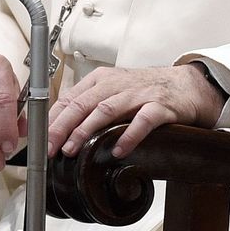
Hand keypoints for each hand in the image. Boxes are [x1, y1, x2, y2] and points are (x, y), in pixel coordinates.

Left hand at [46, 64, 225, 158]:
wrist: (188, 86)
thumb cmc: (147, 91)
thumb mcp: (114, 92)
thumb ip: (91, 105)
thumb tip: (60, 129)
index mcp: (102, 80)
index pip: (70, 98)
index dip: (53, 119)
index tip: (40, 140)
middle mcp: (118, 84)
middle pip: (83, 104)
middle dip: (62, 127)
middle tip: (51, 148)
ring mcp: (139, 94)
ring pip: (106, 110)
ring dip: (86, 131)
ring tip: (74, 150)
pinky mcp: (161, 106)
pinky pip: (143, 121)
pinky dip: (129, 135)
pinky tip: (118, 150)